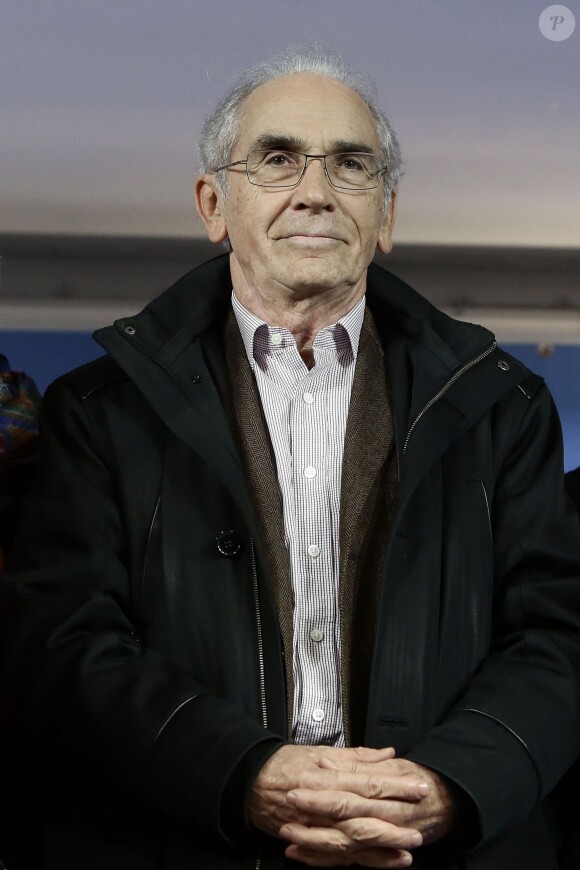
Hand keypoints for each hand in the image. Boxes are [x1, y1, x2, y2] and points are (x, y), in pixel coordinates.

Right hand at [248, 746, 429, 866]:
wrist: (247, 782)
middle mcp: (321, 803)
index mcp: (326, 776)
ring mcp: (314, 826)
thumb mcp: (318, 751)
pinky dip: (360, 860)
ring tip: (408, 850)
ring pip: (352, 840)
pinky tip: (382, 862)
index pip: (367, 781)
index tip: (418, 786)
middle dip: (394, 820)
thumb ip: (355, 756)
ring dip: (381, 847)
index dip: (395, 785)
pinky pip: (337, 856)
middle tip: (420, 824)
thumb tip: (387, 754)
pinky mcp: (309, 841)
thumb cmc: (284, 763)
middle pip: (363, 814)